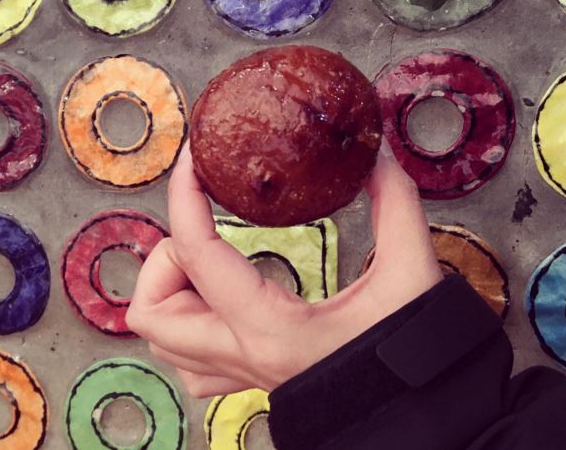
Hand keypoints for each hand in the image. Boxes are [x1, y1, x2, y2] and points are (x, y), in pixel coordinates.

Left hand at [127, 142, 442, 397]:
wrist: (414, 411)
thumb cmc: (410, 352)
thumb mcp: (411, 272)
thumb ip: (397, 205)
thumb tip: (376, 154)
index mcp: (272, 328)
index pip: (197, 255)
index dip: (184, 197)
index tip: (192, 161)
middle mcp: (242, 356)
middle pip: (151, 311)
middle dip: (167, 258)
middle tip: (209, 230)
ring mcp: (238, 374)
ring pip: (161, 339)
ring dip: (172, 290)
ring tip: (214, 259)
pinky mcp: (244, 379)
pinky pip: (186, 358)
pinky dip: (185, 321)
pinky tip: (220, 297)